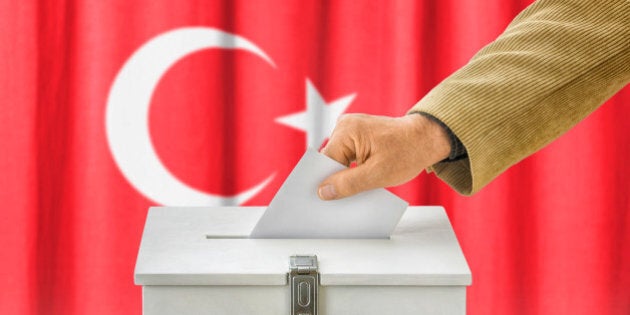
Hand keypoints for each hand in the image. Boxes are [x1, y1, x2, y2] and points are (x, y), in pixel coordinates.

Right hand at [318, 113, 450, 199]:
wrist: (426, 139)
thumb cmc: (408, 152)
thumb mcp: (377, 174)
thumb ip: (348, 184)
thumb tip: (323, 192)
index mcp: (347, 130)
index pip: (325, 161)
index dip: (324, 181)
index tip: (324, 200)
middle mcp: (345, 126)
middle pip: (330, 160)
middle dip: (336, 179)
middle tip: (343, 200)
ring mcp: (350, 129)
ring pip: (338, 160)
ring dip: (345, 175)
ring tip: (357, 188)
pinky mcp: (357, 136)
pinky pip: (347, 156)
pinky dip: (352, 169)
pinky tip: (361, 180)